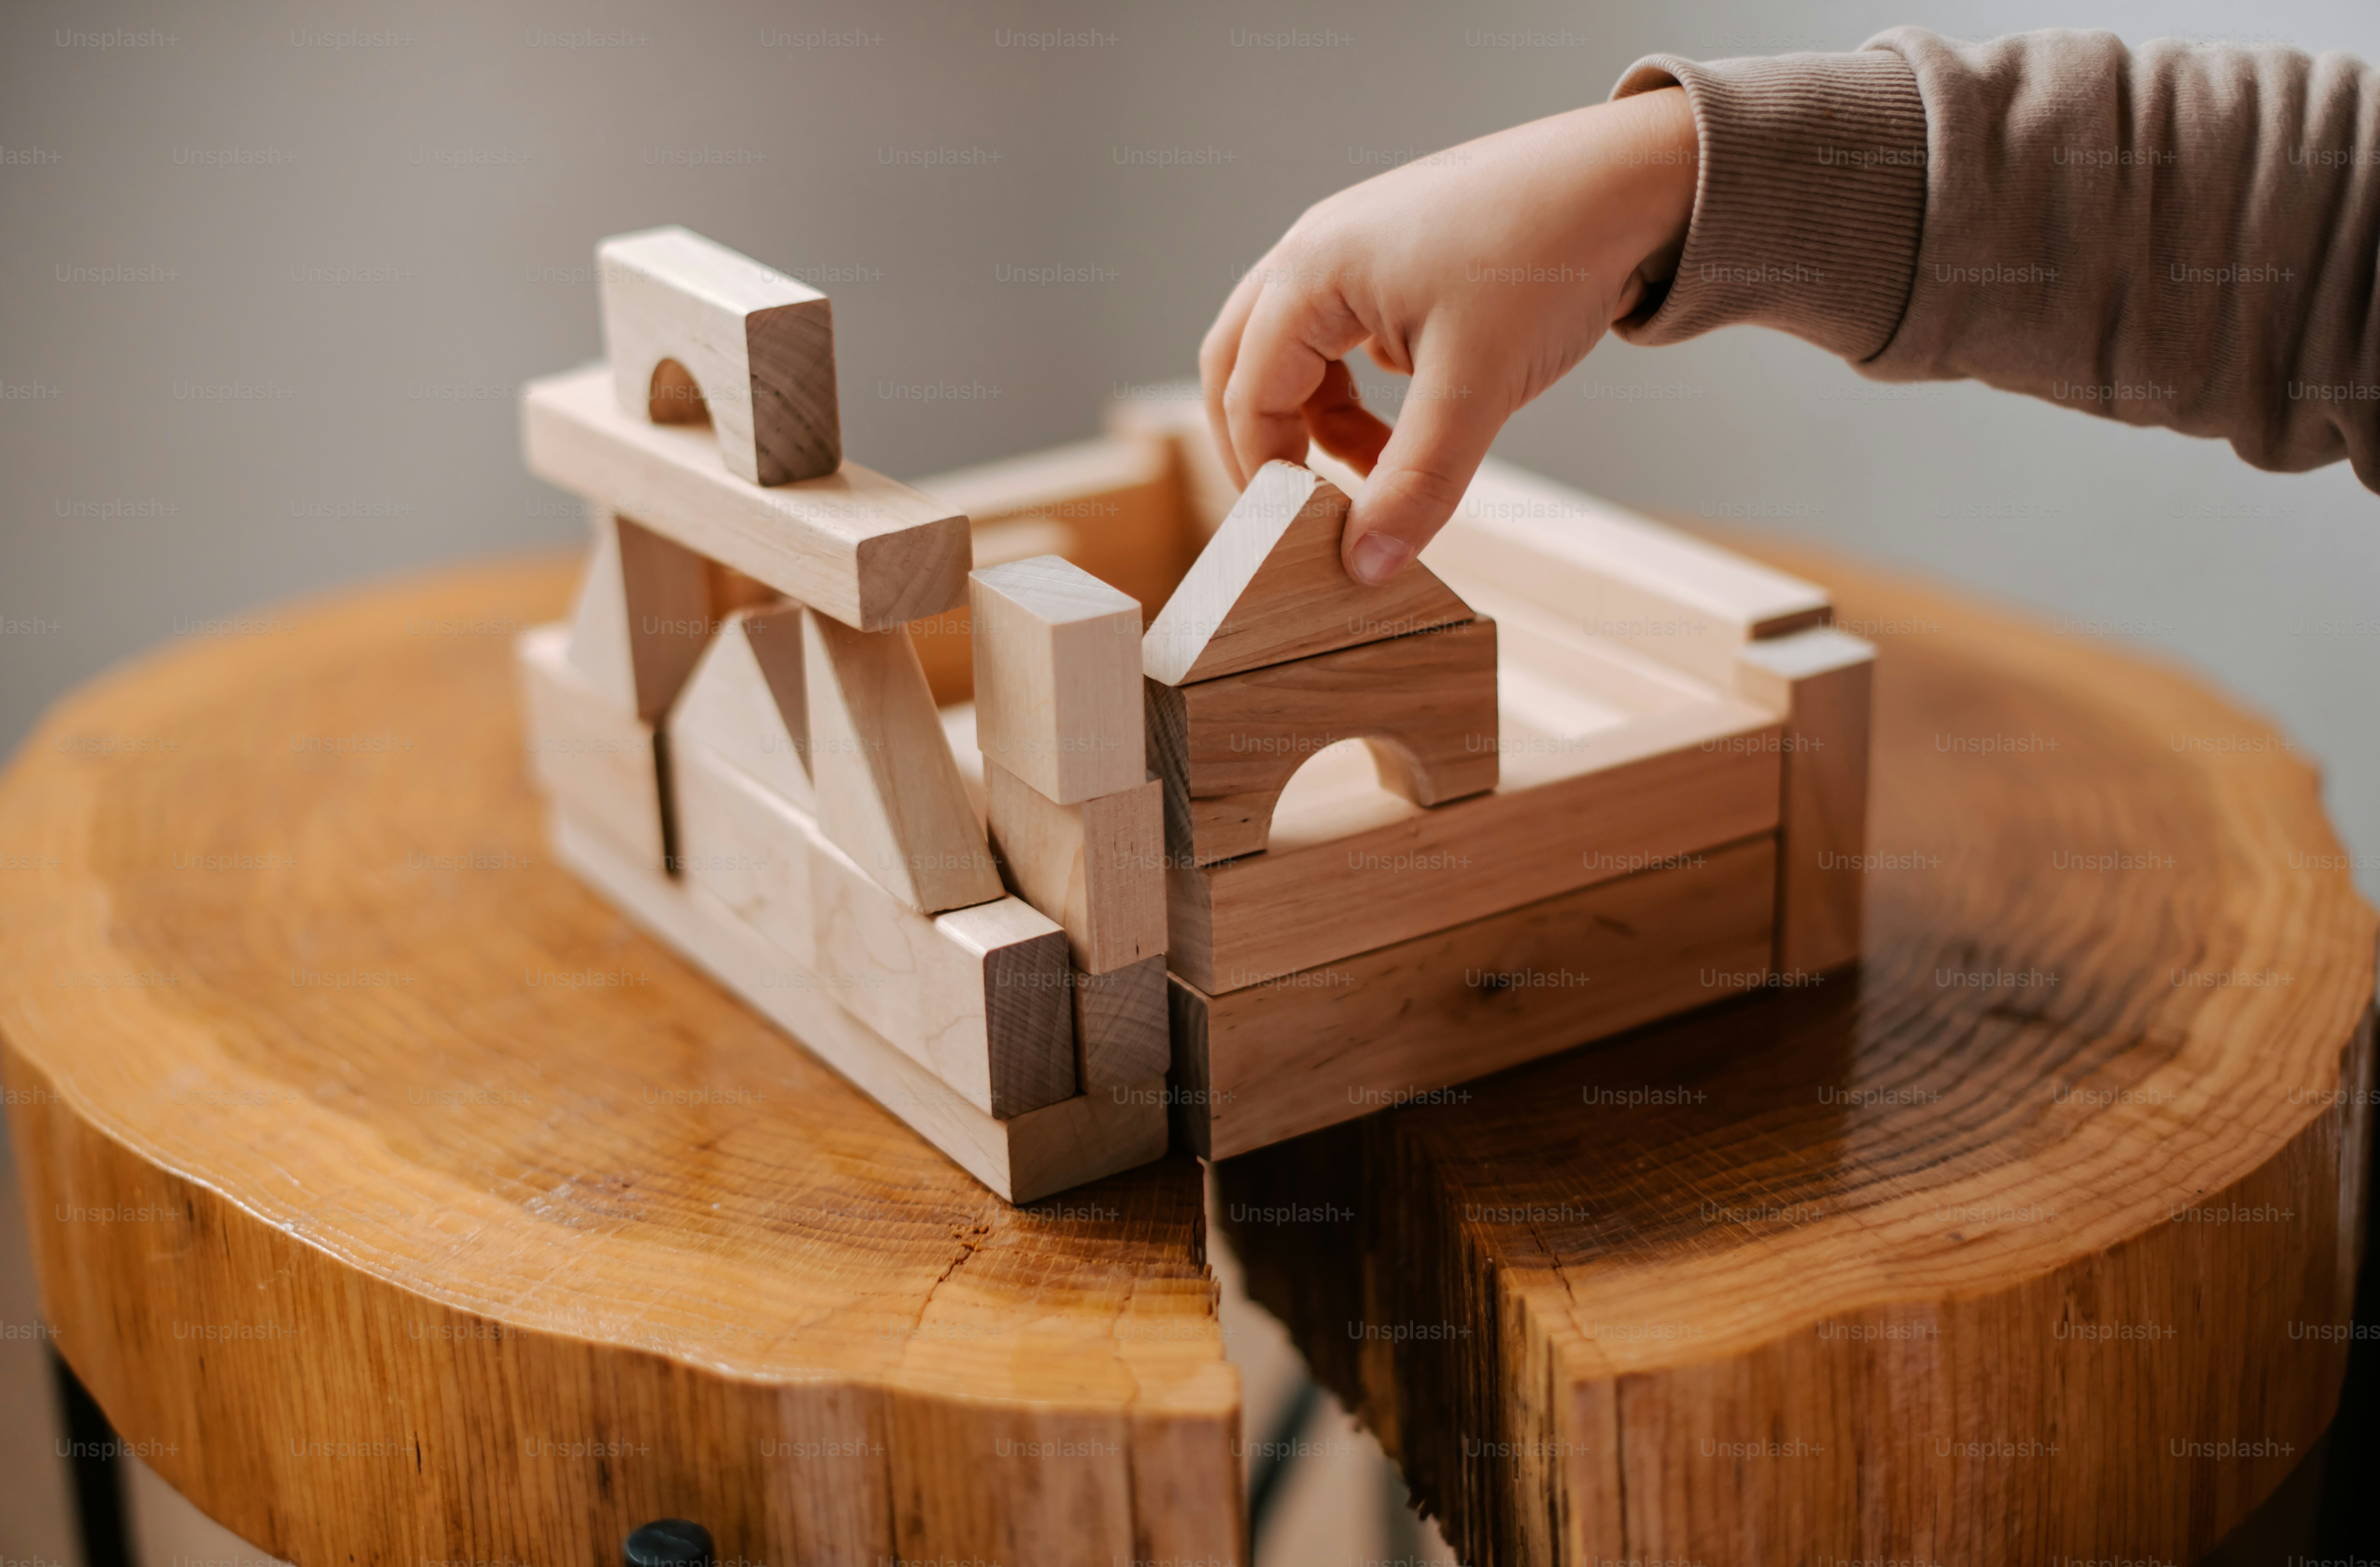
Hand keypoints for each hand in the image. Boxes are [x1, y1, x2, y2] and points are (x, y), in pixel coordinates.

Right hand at [1200, 87, 1698, 582]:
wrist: (1635, 181)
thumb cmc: (1550, 258)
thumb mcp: (1476, 390)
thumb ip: (1414, 485)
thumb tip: (1365, 567)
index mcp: (1312, 269)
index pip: (1247, 392)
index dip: (1265, 473)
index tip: (1304, 535)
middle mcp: (1317, 247)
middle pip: (1242, 363)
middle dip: (1265, 444)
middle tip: (1300, 513)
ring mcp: (1355, 246)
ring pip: (1292, 351)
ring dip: (1319, 421)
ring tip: (1380, 470)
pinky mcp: (1397, 257)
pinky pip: (1342, 336)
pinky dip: (1357, 390)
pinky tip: (1412, 418)